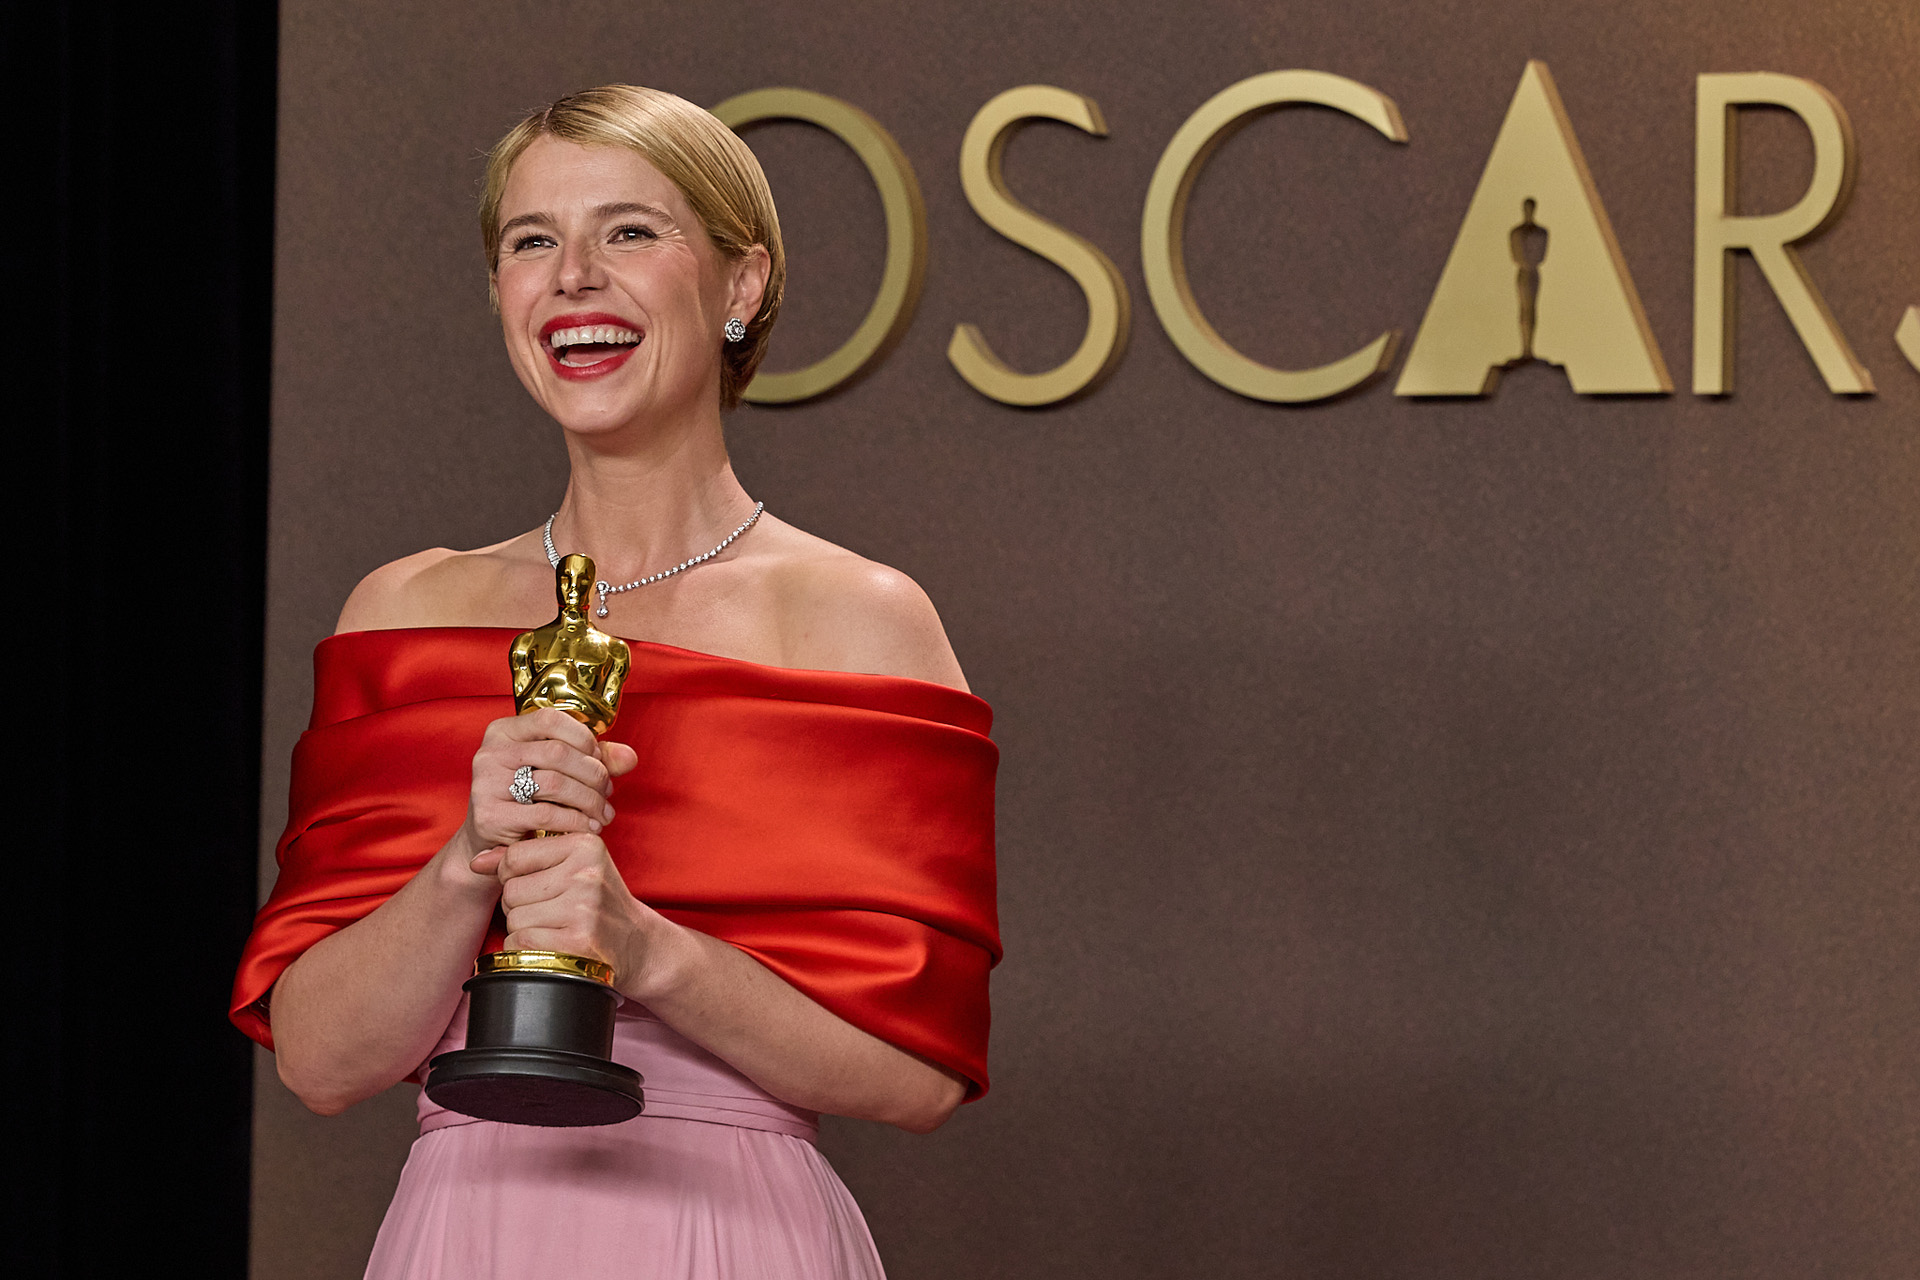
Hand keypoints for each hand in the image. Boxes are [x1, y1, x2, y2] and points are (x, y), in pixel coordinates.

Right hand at [459, 708, 638, 861]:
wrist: (489, 843)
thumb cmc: (526, 801)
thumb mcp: (556, 772)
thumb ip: (593, 760)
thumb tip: (630, 757)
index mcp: (504, 731)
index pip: (551, 719)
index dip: (584, 738)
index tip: (599, 761)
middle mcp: (490, 753)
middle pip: (558, 753)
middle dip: (593, 775)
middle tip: (607, 794)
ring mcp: (485, 784)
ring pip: (555, 783)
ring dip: (589, 801)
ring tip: (602, 814)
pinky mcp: (489, 816)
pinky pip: (545, 815)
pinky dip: (575, 822)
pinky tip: (587, 828)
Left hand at [492, 832, 658, 984]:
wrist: (636, 943)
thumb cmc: (596, 901)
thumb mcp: (569, 867)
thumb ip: (522, 858)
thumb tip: (475, 861)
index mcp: (585, 845)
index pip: (515, 856)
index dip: (514, 876)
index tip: (539, 885)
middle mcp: (586, 873)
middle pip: (511, 890)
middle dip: (520, 906)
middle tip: (550, 911)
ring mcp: (583, 908)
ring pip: (514, 918)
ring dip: (524, 929)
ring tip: (555, 927)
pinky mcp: (578, 941)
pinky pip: (521, 942)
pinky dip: (528, 949)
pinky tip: (553, 944)